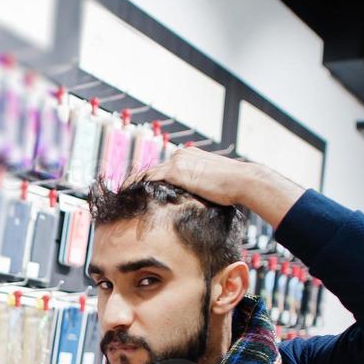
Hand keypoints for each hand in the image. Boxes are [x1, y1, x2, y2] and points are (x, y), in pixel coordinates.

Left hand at [131, 149, 303, 225]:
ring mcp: (178, 161)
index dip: (152, 181)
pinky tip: (126, 194)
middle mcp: (182, 155)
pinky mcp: (176, 171)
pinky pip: (150, 178)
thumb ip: (200, 192)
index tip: (140, 190)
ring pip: (149, 173)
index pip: (166, 169)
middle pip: (154, 170)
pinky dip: (137, 185)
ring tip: (120, 195)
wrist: (243, 182)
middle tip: (123, 193)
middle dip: (139, 182)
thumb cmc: (234, 190)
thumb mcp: (214, 189)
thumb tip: (197, 207)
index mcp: (191, 157)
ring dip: (134, 184)